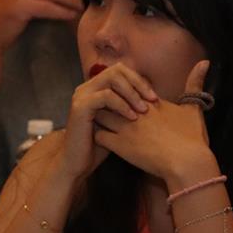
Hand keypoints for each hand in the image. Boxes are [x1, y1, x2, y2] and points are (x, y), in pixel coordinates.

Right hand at [63, 62, 159, 179]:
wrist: (77, 162)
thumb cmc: (99, 145)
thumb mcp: (118, 122)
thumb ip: (129, 106)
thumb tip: (153, 98)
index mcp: (95, 88)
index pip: (121, 70)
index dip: (139, 80)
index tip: (155, 98)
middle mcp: (87, 87)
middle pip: (117, 69)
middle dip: (138, 83)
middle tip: (152, 100)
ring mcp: (82, 95)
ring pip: (112, 78)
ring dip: (132, 93)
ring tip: (143, 110)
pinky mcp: (80, 106)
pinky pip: (106, 96)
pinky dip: (122, 105)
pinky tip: (132, 117)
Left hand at [92, 60, 214, 181]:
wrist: (188, 162)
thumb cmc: (192, 138)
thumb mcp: (194, 108)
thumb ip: (195, 84)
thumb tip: (205, 62)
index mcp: (149, 102)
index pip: (125, 89)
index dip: (121, 94)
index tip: (119, 99)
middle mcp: (134, 111)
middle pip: (109, 98)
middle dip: (105, 102)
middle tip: (103, 110)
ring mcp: (125, 127)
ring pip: (100, 114)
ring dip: (99, 118)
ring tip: (99, 125)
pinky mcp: (119, 145)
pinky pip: (98, 136)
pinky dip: (97, 137)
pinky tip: (102, 142)